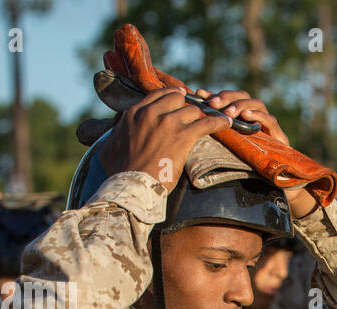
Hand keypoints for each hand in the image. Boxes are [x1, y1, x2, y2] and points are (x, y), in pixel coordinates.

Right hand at [98, 87, 232, 193]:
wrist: (132, 184)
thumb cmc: (120, 171)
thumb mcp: (109, 146)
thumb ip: (115, 134)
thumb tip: (114, 134)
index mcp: (134, 113)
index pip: (157, 95)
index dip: (171, 98)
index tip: (179, 100)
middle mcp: (152, 113)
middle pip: (177, 99)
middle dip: (187, 106)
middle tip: (195, 113)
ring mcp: (168, 123)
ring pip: (192, 110)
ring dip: (201, 117)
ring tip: (212, 120)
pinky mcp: (183, 136)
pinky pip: (207, 123)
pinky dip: (218, 122)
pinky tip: (227, 122)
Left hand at [194, 89, 317, 218]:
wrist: (277, 185)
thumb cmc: (250, 169)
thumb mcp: (229, 149)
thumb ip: (218, 134)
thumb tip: (194, 123)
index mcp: (244, 119)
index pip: (230, 98)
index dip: (216, 94)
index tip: (200, 93)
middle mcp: (257, 119)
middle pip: (243, 96)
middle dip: (227, 98)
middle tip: (213, 104)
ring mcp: (269, 126)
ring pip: (257, 104)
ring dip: (241, 105)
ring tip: (229, 112)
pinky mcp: (280, 136)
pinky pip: (270, 121)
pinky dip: (258, 116)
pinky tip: (246, 116)